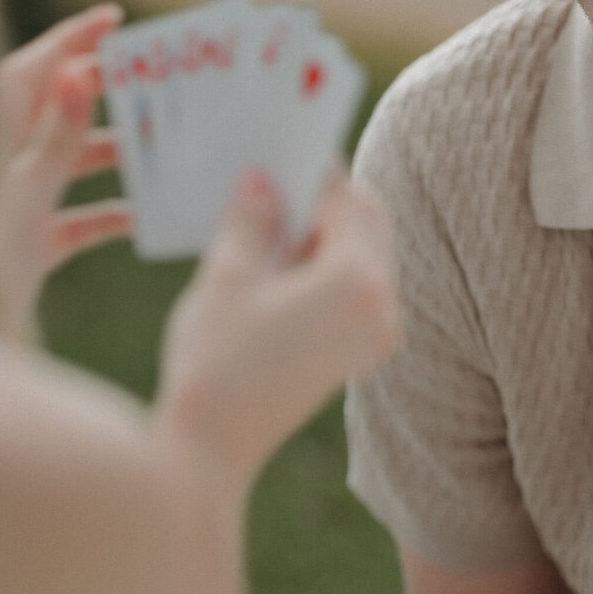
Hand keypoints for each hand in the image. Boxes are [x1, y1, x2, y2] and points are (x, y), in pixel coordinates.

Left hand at [0, 4, 130, 326]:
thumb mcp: (20, 198)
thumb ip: (53, 140)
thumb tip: (78, 70)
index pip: (30, 73)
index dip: (70, 40)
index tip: (115, 18)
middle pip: (51, 114)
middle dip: (100, 95)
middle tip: (149, 79)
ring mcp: (6, 209)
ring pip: (63, 166)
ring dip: (109, 157)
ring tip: (157, 147)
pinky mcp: (21, 250)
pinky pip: (68, 221)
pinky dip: (102, 216)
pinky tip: (139, 218)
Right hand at [156, 168, 400, 487]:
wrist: (210, 451)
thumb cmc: (213, 362)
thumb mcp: (226, 276)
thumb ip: (251, 216)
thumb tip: (262, 177)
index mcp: (355, 280)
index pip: (346, 198)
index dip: (313, 167)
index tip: (284, 142)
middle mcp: (382, 306)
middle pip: (368, 221)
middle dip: (327, 195)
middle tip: (279, 174)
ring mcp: (376, 335)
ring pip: (365, 254)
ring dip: (326, 229)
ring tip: (272, 216)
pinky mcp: (359, 355)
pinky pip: (355, 288)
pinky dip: (326, 265)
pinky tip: (278, 259)